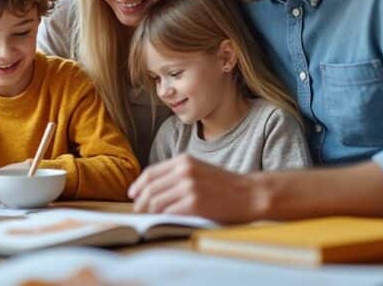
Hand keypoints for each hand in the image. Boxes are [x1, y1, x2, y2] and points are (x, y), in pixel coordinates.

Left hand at [128, 154, 260, 222]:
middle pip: (150, 188)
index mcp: (183, 160)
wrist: (249, 194)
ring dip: (149, 212)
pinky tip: (163, 221)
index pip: (150, 173)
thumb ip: (177, 174)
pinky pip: (169, 213)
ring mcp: (188, 187)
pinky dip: (162, 218)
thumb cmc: (224, 185)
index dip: (138, 185)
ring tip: (149, 218)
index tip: (133, 194)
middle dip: (140, 201)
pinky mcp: (194, 204)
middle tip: (138, 210)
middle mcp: (183, 171)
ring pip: (156, 201)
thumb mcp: (199, 169)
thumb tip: (152, 188)